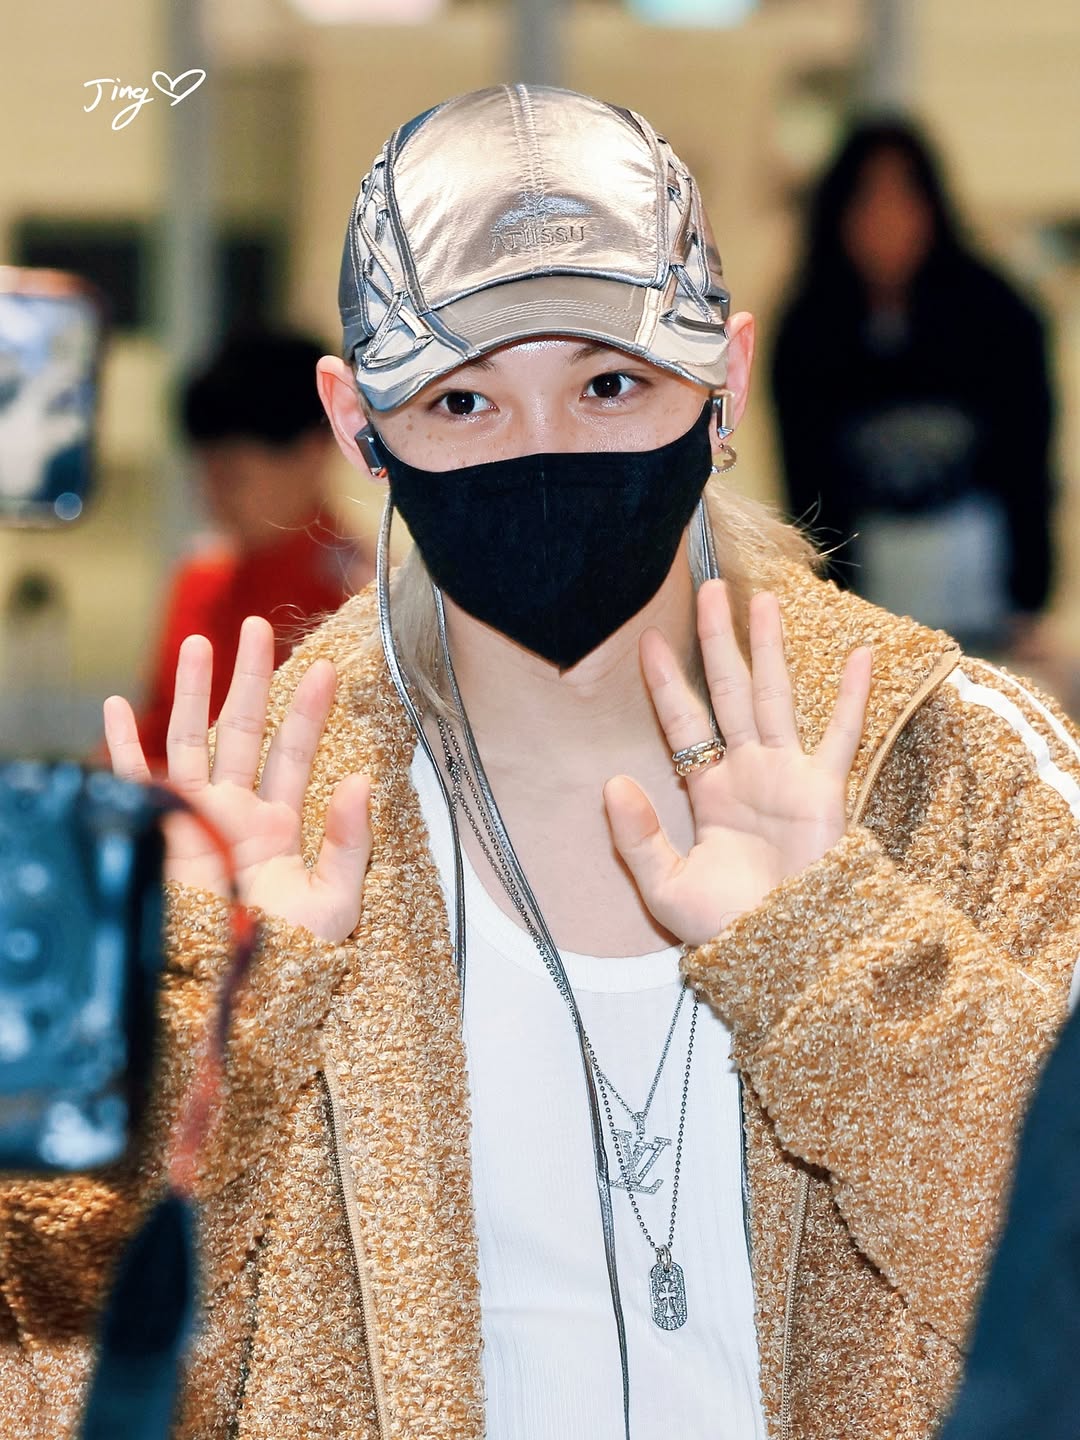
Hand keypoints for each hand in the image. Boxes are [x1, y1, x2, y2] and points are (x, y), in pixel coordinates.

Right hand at [104, 616, 371, 941]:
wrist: (237, 995)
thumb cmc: (290, 960)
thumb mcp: (337, 901)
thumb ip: (352, 841)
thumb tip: (366, 780)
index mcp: (281, 826)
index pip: (296, 752)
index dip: (309, 710)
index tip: (327, 670)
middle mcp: (238, 814)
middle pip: (244, 730)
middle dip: (250, 678)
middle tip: (257, 628)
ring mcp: (196, 820)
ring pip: (194, 741)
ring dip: (194, 692)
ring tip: (200, 642)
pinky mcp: (161, 834)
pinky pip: (138, 781)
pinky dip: (126, 745)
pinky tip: (120, 706)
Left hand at [604, 581, 871, 945]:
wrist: (785, 954)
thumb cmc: (728, 928)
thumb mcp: (665, 887)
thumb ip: (636, 838)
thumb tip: (610, 783)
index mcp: (708, 791)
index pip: (682, 723)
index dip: (663, 682)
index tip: (644, 639)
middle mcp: (747, 772)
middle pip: (727, 691)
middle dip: (717, 642)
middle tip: (707, 589)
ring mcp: (788, 776)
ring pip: (775, 696)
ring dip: (769, 649)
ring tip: (762, 599)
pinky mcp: (825, 791)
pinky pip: (842, 733)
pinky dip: (852, 695)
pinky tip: (858, 655)